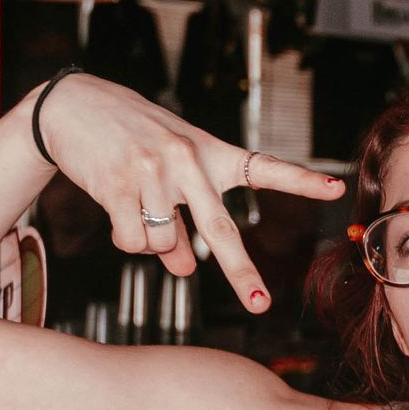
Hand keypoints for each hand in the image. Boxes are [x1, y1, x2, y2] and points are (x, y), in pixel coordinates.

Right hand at [36, 73, 345, 311]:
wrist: (72, 105)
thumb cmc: (132, 141)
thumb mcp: (169, 173)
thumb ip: (183, 223)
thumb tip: (183, 270)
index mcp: (213, 155)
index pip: (265, 168)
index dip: (301, 181)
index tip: (336, 189)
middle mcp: (189, 162)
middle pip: (220, 230)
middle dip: (240, 272)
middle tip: (259, 304)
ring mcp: (154, 172)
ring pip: (163, 243)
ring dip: (150, 241)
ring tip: (134, 204)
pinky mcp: (118, 182)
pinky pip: (132, 241)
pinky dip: (126, 240)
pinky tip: (116, 209)